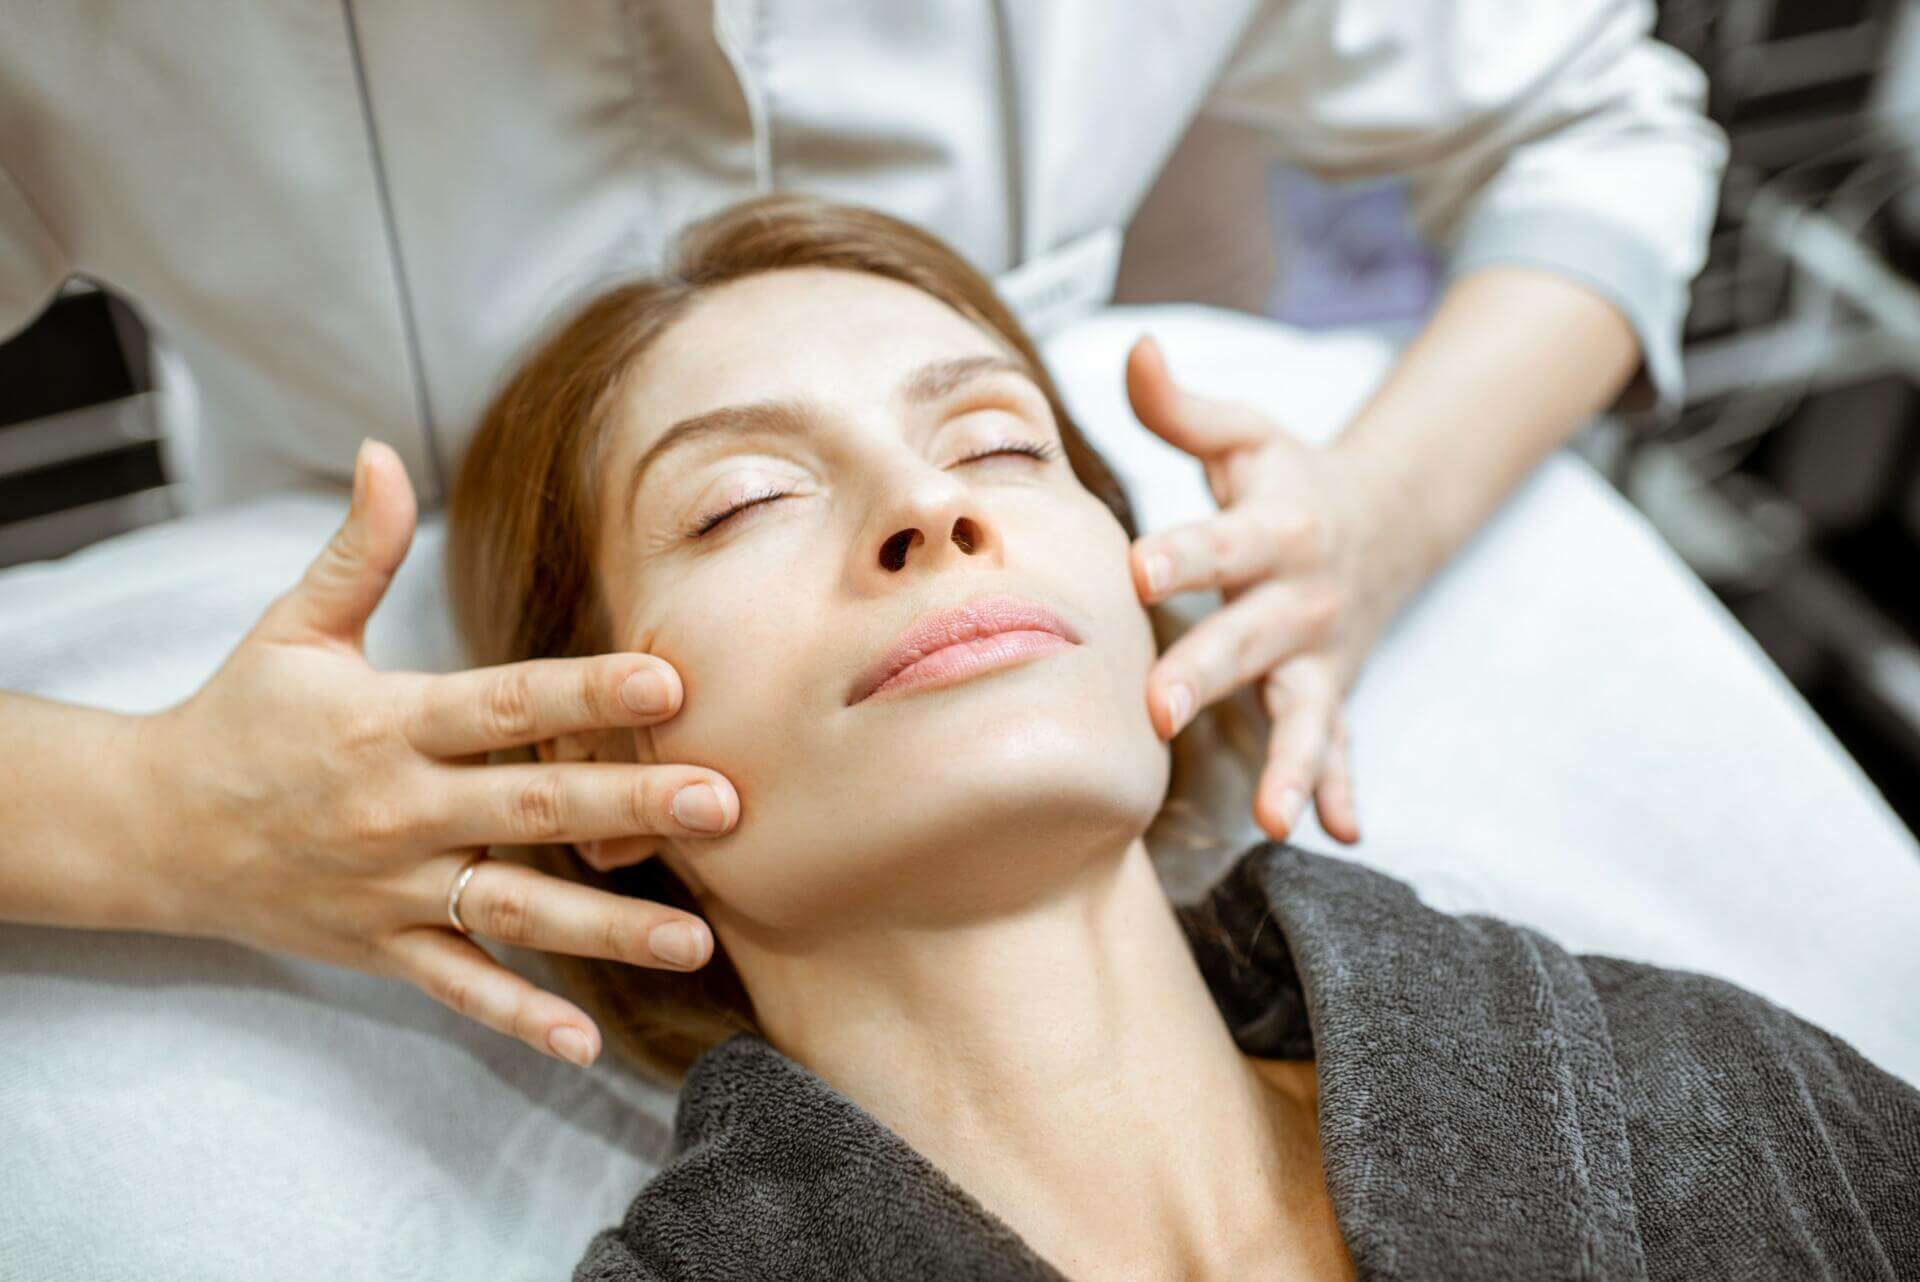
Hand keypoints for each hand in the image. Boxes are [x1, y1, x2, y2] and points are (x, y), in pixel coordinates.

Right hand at [133, 440, 739, 1067]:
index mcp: (385, 721)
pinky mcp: (380, 945)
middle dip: (630, 806)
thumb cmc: (241, 716)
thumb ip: (356, 549)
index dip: (585, 690)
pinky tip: (587, 1039)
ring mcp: (390, 886)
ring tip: (696, 936)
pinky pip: (456, 985)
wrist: (152, 829)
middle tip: (724, 804)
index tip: (670, 680)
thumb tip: (383, 452)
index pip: (502, 703)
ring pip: (512, 908)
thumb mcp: (294, 628)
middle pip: (530, 806)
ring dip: (607, 926)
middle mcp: (396, 808)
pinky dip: (516, 1015)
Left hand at [1125, 335, 1406, 846]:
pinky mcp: (1334, 693)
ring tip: (1272, 816)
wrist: (1385, 519)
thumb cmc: (1286, 477)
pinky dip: (1344, 789)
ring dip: (1292, 763)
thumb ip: (1182, 407)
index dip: (1183, 554)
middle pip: (1251, 641)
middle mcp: (1303, 598)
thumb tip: (1135, 347)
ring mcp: (1324, 656)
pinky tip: (1343, 834)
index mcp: (1278, 528)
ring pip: (1308, 715)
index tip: (1137, 569)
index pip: (1223, 542)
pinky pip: (1344, 750)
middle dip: (1207, 675)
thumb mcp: (1245, 434)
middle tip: (1158, 712)